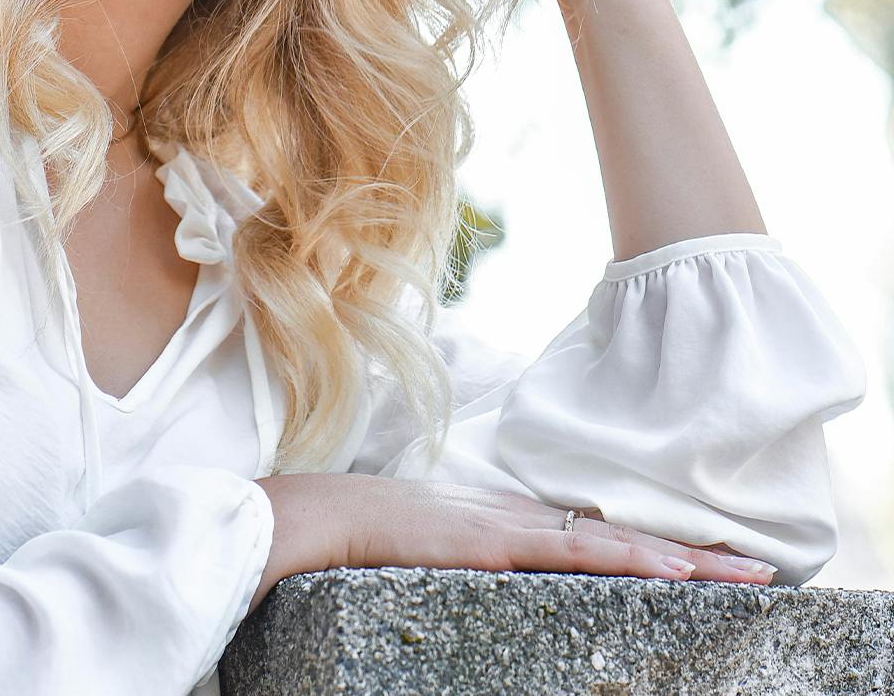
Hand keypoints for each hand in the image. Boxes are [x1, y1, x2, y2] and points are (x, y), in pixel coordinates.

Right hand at [343, 476, 776, 587]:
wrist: (331, 515)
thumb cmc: (370, 533)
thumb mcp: (434, 542)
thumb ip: (474, 552)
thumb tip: (502, 568)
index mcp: (513, 519)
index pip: (603, 536)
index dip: (659, 550)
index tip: (711, 562)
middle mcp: (525, 516)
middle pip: (626, 538)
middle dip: (695, 556)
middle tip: (759, 570)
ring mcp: (515, 527)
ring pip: (617, 545)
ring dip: (683, 561)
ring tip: (742, 575)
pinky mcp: (499, 544)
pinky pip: (576, 556)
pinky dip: (629, 562)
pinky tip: (671, 572)